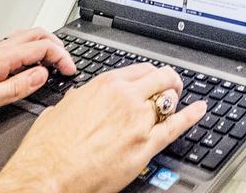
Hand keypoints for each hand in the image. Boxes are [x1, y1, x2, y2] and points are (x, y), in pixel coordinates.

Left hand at [0, 28, 76, 144]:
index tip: (70, 70)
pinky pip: (14, 49)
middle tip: (68, 64)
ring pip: (25, 40)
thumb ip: (15, 87)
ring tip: (55, 63)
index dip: (61, 56)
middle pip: (35, 35)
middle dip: (57, 46)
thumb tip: (42, 74)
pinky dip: (31, 53)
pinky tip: (30, 67)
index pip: (40, 46)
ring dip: (44, 47)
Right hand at [0, 64, 206, 192]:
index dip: (150, 74)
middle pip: (161, 78)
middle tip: (172, 84)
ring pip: (168, 101)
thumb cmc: (47, 149)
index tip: (153, 77)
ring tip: (178, 100)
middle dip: (169, 80)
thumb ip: (81, 99)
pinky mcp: (144, 146)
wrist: (46, 176)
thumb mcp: (61, 109)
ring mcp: (138, 122)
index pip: (141, 69)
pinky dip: (191, 116)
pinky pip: (176, 127)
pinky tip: (199, 110)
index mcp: (105, 86)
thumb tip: (84, 97)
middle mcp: (125, 98)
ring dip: (174, 100)